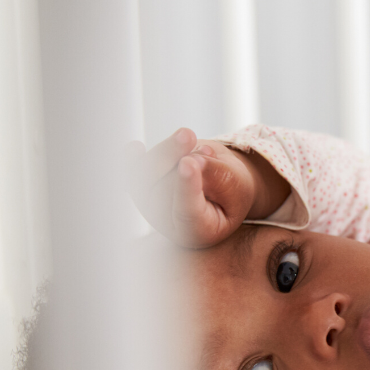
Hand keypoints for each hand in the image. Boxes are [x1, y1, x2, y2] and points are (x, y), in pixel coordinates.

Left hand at [126, 128, 287, 247]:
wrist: (221, 186)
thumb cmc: (232, 192)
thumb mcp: (238, 187)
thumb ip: (220, 177)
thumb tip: (193, 158)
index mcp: (200, 232)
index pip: (188, 212)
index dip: (186, 187)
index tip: (188, 164)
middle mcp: (169, 223)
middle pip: (166, 188)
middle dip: (182, 159)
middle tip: (203, 149)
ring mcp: (152, 206)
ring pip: (147, 174)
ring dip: (168, 150)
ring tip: (188, 137)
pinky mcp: (142, 186)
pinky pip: (132, 170)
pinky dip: (134, 157)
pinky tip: (134, 148)